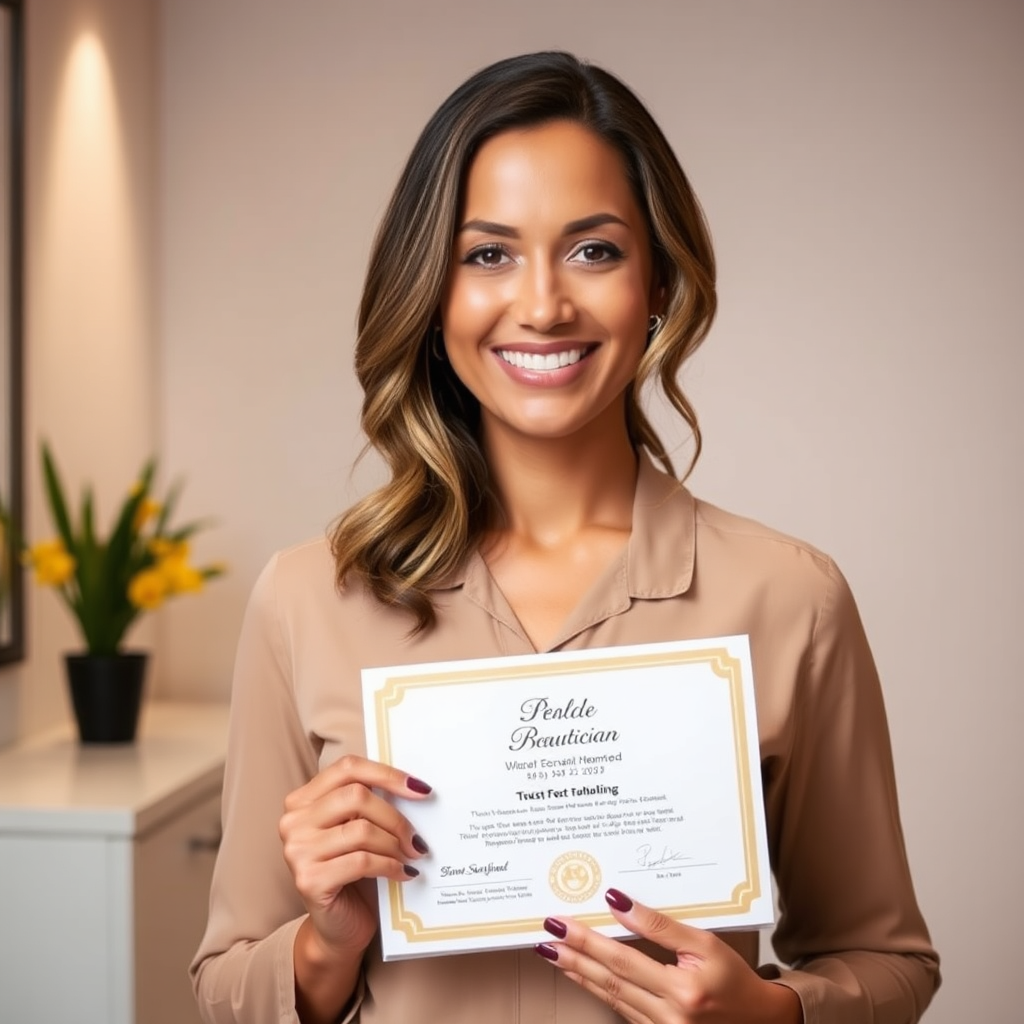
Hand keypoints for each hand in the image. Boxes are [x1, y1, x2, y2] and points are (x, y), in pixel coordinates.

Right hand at [279, 754, 430, 956]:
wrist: (338, 928)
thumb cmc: (352, 873)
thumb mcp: (357, 830)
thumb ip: (369, 805)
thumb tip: (414, 787)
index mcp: (304, 799)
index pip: (348, 768)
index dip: (387, 774)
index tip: (420, 788)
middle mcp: (294, 821)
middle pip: (357, 796)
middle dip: (395, 817)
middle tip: (416, 838)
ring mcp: (297, 851)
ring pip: (361, 830)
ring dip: (395, 844)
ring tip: (411, 856)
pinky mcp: (309, 880)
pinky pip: (362, 861)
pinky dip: (390, 866)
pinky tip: (404, 873)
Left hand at [536, 889, 801, 1023]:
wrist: (760, 1022)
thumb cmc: (735, 980)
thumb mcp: (705, 943)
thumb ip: (661, 926)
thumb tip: (619, 902)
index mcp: (683, 990)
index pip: (623, 959)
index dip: (590, 941)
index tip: (563, 924)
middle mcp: (670, 1016)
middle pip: (611, 980)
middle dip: (574, 957)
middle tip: (547, 937)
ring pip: (612, 998)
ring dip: (581, 975)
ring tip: (555, 954)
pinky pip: (622, 1011)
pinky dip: (601, 991)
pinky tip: (584, 976)